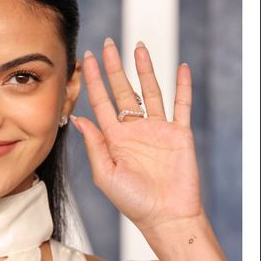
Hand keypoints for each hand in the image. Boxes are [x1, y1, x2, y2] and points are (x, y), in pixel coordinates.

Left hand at [71, 38, 204, 234]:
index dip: (93, 80)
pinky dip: (182, 87)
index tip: (85, 59)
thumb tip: (77, 117)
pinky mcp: (179, 134)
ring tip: (138, 47)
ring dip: (145, 69)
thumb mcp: (105, 174)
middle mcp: (135, 130)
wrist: (166, 216)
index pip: (101, 102)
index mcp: (115, 138)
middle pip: (124, 90)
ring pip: (151, 92)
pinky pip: (181, 105)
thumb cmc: (133, 202)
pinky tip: (181, 68)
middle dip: (115, 68)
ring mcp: (158, 130)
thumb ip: (94, 144)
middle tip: (108, 45)